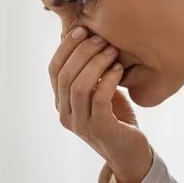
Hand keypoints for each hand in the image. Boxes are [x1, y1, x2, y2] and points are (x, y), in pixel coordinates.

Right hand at [48, 27, 148, 170]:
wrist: (130, 152)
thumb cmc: (116, 117)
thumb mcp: (99, 91)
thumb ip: (90, 72)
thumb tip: (88, 36)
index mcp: (61, 102)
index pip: (53, 70)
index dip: (65, 48)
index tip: (82, 30)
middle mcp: (65, 114)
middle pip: (65, 76)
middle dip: (83, 52)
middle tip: (102, 39)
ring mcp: (80, 124)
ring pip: (79, 87)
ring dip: (95, 64)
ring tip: (112, 52)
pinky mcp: (99, 129)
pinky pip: (99, 99)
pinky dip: (108, 80)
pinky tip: (119, 69)